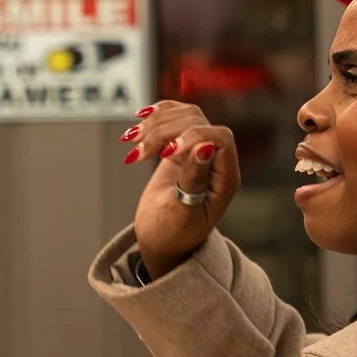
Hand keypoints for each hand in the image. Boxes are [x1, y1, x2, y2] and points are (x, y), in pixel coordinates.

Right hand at [123, 101, 239, 277]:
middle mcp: (215, 162)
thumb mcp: (181, 212)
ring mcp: (199, 152)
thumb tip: (204, 146)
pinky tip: (140, 120)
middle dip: (164, 131)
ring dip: (156, 123)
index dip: (194, 136)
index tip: (167, 153)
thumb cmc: (172, 234)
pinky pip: (175, 119)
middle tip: (138, 151)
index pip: (220, 138)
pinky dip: (156, 116)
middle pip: (198, 122)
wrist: (160, 240)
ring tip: (131, 141)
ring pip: (185, 116)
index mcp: (224, 180)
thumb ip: (192, 179)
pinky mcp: (181, 148)